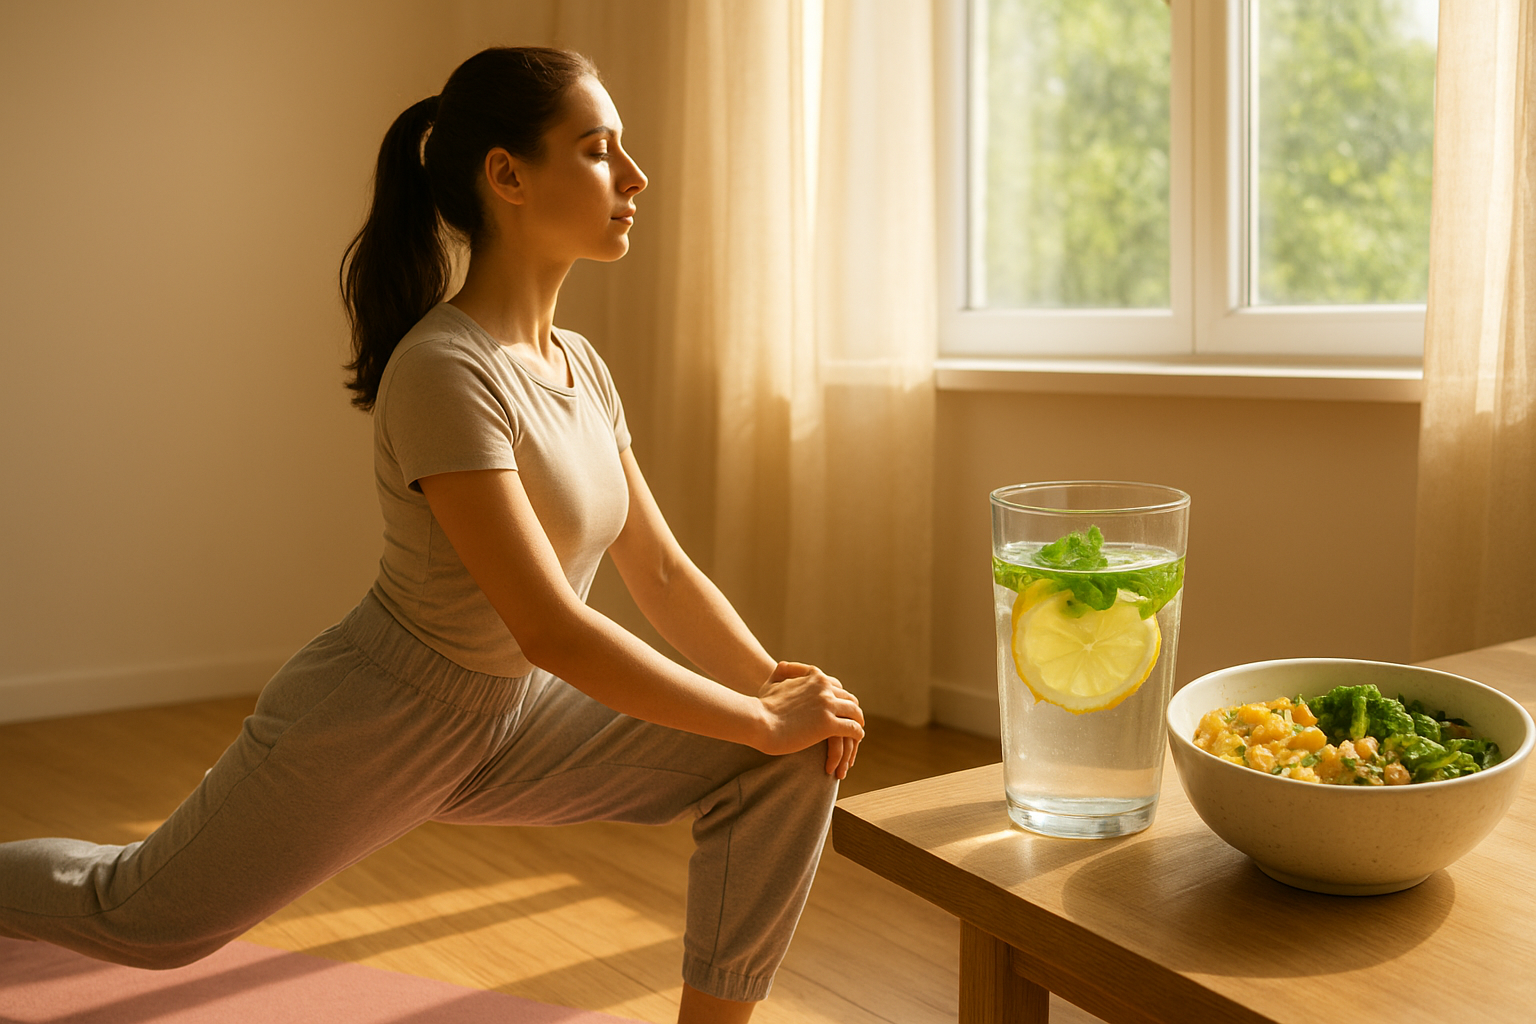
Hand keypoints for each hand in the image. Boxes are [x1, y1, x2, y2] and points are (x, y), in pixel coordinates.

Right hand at [757, 661, 863, 777]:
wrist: (757, 721)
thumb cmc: (762, 706)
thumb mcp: (771, 682)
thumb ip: (781, 672)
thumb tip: (782, 665)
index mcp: (814, 677)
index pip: (837, 686)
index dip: (841, 699)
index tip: (841, 709)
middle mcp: (824, 687)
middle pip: (849, 699)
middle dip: (851, 711)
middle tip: (853, 722)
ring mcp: (827, 705)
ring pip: (855, 713)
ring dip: (858, 722)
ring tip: (858, 733)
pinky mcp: (828, 724)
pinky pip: (853, 728)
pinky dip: (857, 734)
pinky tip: (856, 740)